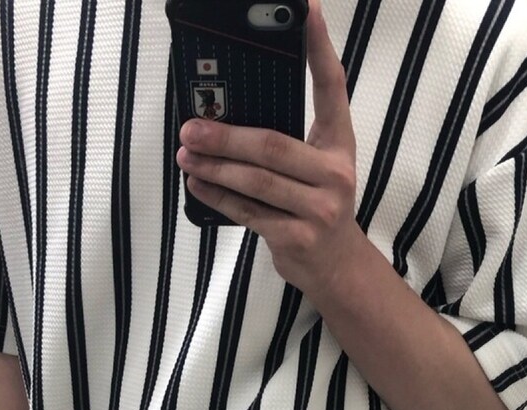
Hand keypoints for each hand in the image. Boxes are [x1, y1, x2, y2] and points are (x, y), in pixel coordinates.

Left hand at [175, 0, 363, 298]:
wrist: (337, 267)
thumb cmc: (317, 206)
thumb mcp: (317, 166)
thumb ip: (288, 139)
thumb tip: (227, 114)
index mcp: (340, 143)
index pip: (331, 86)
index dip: (319, 48)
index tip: (306, 10)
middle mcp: (335, 173)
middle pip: (272, 145)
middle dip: (225, 135)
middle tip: (191, 125)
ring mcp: (319, 209)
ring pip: (255, 181)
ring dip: (214, 167)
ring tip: (186, 153)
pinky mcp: (297, 238)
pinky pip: (248, 213)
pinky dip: (217, 196)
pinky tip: (197, 183)